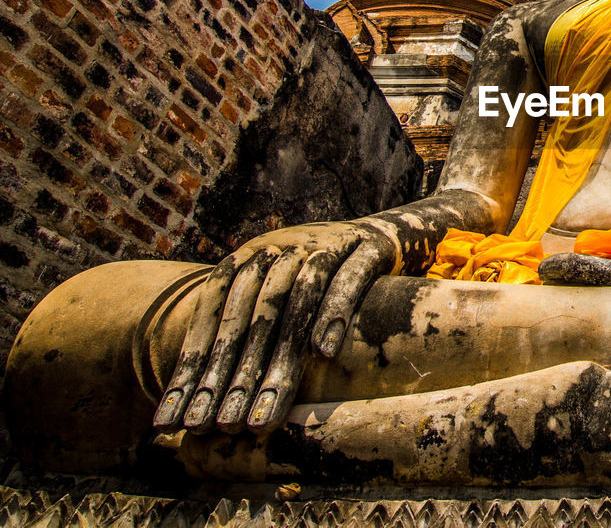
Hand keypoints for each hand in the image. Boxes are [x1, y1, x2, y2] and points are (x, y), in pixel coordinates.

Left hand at [152, 220, 395, 434]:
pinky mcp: (364, 250)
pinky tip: (321, 353)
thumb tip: (193, 391)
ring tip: (266, 409)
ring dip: (280, 359)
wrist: (381, 234)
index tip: (179, 419)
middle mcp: (282, 246)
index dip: (194, 365)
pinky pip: (347, 283)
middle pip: (251, 315)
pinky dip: (333, 314)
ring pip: (295, 304)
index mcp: (249, 255)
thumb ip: (243, 326)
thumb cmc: (319, 277)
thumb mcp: (276, 291)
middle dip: (234, 376)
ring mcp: (324, 244)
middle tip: (221, 427)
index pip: (212, 312)